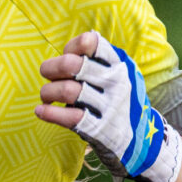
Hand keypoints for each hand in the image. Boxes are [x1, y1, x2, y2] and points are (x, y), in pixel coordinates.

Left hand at [38, 31, 179, 181]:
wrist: (140, 139)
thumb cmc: (117, 99)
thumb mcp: (117, 74)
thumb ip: (96, 60)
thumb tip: (71, 48)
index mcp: (119, 63)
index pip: (91, 42)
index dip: (72, 47)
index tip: (67, 56)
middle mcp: (116, 82)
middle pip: (72, 65)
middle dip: (51, 68)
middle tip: (48, 76)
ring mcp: (108, 106)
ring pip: (67, 90)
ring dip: (48, 92)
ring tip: (46, 96)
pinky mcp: (99, 129)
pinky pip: (69, 117)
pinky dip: (49, 113)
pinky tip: (41, 111)